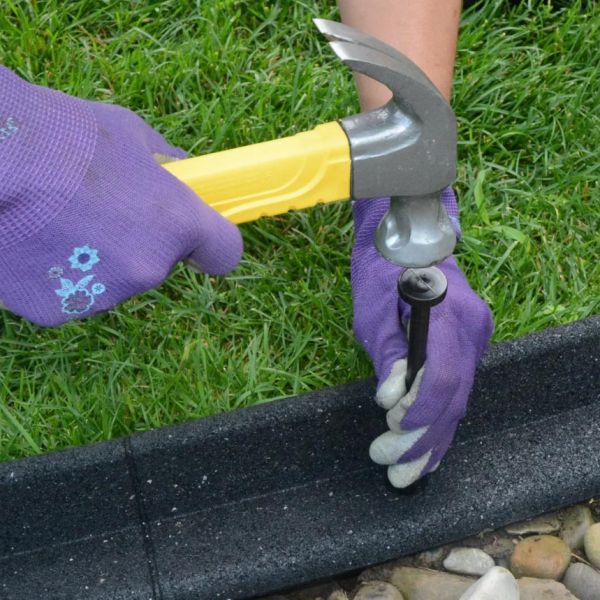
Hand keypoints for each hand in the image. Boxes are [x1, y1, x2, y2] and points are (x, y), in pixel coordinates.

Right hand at [0, 66, 241, 325]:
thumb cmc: (61, 137)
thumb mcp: (130, 133)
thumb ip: (166, 162)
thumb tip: (184, 170)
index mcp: (178, 225)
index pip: (224, 253)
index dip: (210, 244)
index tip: (197, 237)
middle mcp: (149, 268)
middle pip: (157, 264)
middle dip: (137, 242)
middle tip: (98, 209)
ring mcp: (104, 295)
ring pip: (110, 281)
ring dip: (94, 259)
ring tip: (55, 219)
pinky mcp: (58, 311)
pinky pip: (69, 292)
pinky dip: (56, 274)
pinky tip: (32, 240)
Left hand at [352, 194, 492, 487]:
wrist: (406, 242)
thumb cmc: (381, 272)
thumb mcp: (372, 312)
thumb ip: (387, 356)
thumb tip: (391, 401)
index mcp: (449, 315)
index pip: (443, 377)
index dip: (420, 412)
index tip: (392, 435)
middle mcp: (473, 328)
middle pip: (454, 397)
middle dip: (423, 440)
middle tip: (394, 474)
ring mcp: (477, 336)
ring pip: (459, 399)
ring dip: (432, 438)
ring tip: (407, 474)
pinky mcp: (469, 344)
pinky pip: (457, 388)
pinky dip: (439, 418)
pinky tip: (425, 446)